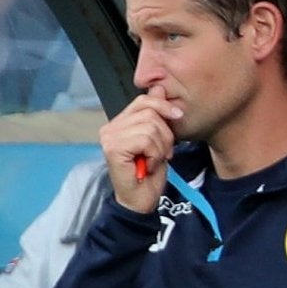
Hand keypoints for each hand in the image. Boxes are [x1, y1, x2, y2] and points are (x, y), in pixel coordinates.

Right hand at [100, 84, 177, 212]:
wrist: (141, 201)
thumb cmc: (149, 173)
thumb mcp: (159, 139)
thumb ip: (156, 115)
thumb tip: (159, 86)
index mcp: (119, 123)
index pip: (143, 100)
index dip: (163, 106)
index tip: (178, 117)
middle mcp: (110, 128)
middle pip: (150, 113)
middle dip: (165, 134)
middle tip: (162, 152)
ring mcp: (109, 138)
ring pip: (150, 127)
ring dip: (160, 147)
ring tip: (154, 160)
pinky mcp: (112, 148)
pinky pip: (145, 139)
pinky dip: (154, 154)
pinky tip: (148, 166)